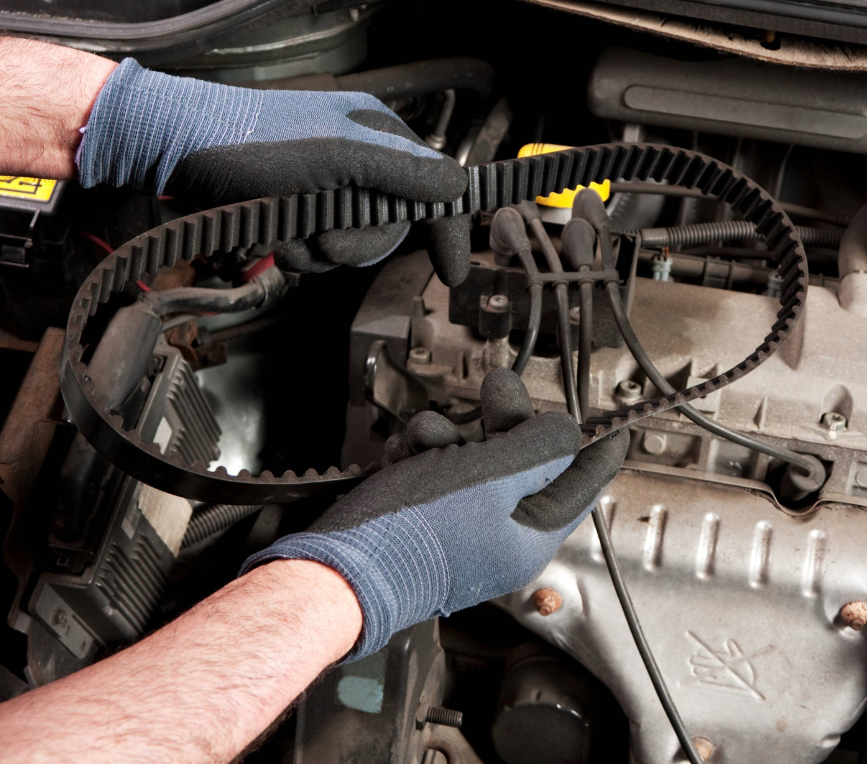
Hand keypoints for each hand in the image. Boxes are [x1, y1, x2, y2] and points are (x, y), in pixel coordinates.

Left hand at [77, 59, 470, 283]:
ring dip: (319, 252)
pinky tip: (274, 238)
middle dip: (355, 244)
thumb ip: (399, 173)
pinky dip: (298, 252)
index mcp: (378, 138)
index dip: (448, 230)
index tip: (453, 272)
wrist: (176, 152)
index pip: (434, 189)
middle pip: (389, 230)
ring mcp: (328, 190)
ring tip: (286, 235)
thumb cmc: (252, 145)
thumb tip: (458, 186)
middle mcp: (359, 163)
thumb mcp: (334, 156)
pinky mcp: (300, 211)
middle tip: (321, 239)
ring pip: (351, 246)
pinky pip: (319, 250)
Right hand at [241, 368, 628, 660]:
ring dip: (447, 436)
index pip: (578, 487)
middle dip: (504, 421)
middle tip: (499, 384)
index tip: (613, 427)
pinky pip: (434, 474)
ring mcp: (458, 529)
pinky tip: (400, 453)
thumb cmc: (415, 529)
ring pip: (471, 461)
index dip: (595, 450)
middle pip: (521, 464)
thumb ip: (537, 450)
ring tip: (422, 436)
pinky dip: (419, 455)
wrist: (339, 567)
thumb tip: (566, 431)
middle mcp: (497, 536)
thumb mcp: (489, 478)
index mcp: (527, 536)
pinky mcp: (422, 519)